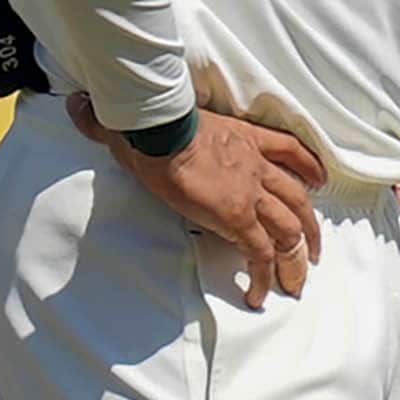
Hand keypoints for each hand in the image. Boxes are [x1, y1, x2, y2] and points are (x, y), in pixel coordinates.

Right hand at [73, 92, 323, 304]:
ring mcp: (251, 193)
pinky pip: (260, 253)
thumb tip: (79, 106)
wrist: (159, 129)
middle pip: (298, 200)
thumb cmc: (151, 120)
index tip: (319, 181)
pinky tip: (261, 294)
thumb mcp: (151, 118)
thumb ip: (122, 119)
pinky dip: (264, 275)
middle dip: (309, 228)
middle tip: (314, 249)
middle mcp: (256, 167)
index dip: (309, 168)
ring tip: (297, 281)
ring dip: (296, 258)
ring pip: (289, 230)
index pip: (289, 151)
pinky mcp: (237, 218)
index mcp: (245, 139)